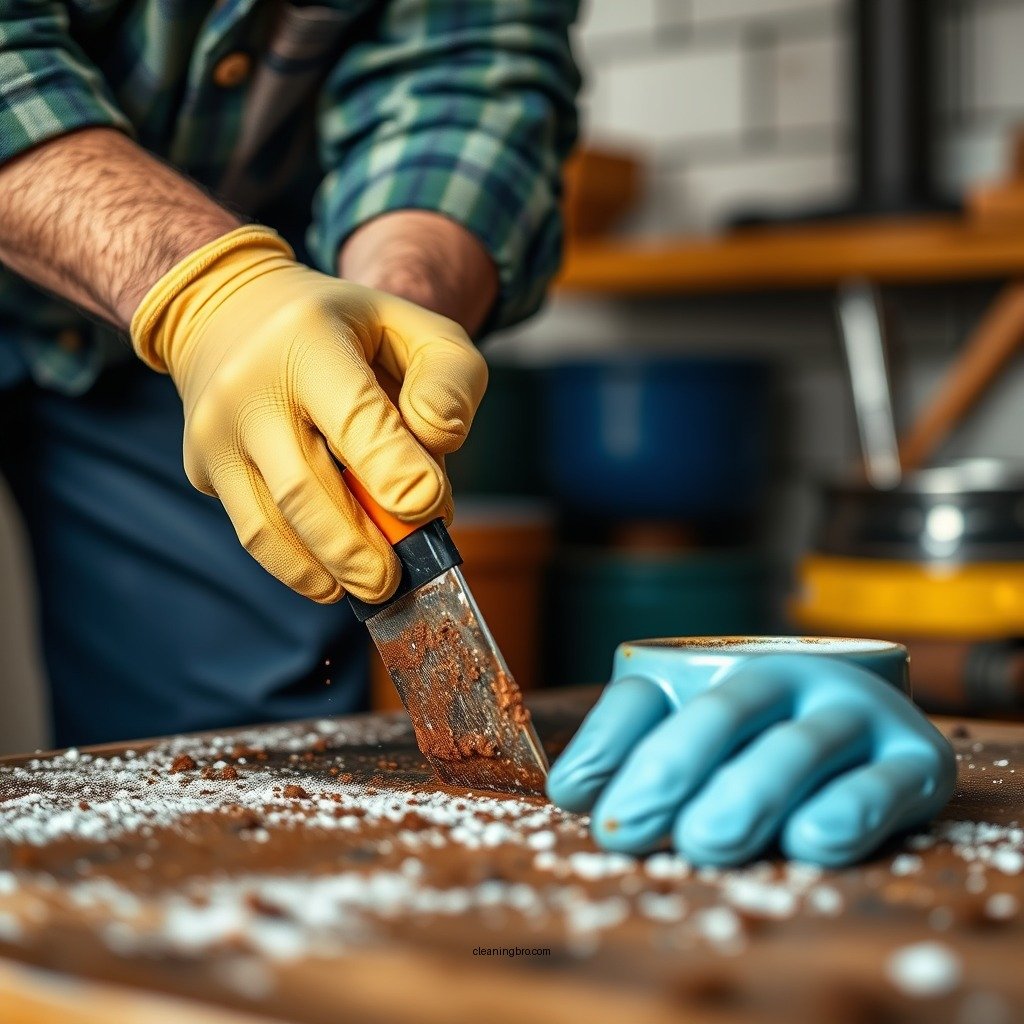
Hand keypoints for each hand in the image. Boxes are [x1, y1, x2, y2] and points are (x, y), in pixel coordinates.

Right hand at [130, 225, 487, 603]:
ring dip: (329, 568)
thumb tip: (438, 439)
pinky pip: (253, 532)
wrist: (234, 313)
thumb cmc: (348, 330)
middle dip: (359, 546)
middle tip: (399, 576)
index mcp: (306, 338)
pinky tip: (334, 581)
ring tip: (375, 586)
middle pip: (305, 487)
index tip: (430, 508)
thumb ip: (449, 379)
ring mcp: (215, 431)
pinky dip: (297, 569)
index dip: (394, 471)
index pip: (353, 417)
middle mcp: (248, 386)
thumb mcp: (415, 326)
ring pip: (271, 524)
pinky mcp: (203, 466)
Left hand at [547, 655, 955, 866]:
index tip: (575, 796)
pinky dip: (848, 808)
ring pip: (795, 746)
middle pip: (721, 712)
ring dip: (747, 792)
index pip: (648, 694)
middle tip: (629, 827)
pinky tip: (811, 838)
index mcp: (713, 674)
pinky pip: (882, 782)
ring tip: (704, 842)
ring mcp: (852, 713)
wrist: (882, 733)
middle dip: (669, 768)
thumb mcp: (698, 755)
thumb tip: (574, 792)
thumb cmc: (763, 754)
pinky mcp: (916, 759)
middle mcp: (784, 679)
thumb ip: (638, 766)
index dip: (608, 741)